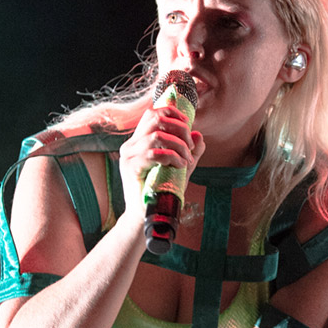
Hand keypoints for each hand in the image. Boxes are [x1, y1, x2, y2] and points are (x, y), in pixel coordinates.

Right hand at [118, 106, 203, 220]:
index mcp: (138, 141)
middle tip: (189, 146)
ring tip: (186, 159)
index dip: (171, 112)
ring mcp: (129, 156)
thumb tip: (199, 135)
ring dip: (178, 145)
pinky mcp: (131, 168)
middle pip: (155, 119)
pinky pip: (153, 153)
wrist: (145, 215)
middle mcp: (130, 145)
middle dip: (179, 129)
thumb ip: (189, 152)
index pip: (152, 114)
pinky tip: (179, 165)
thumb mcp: (180, 168)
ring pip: (156, 136)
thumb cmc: (160, 192)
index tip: (188, 124)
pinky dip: (171, 157)